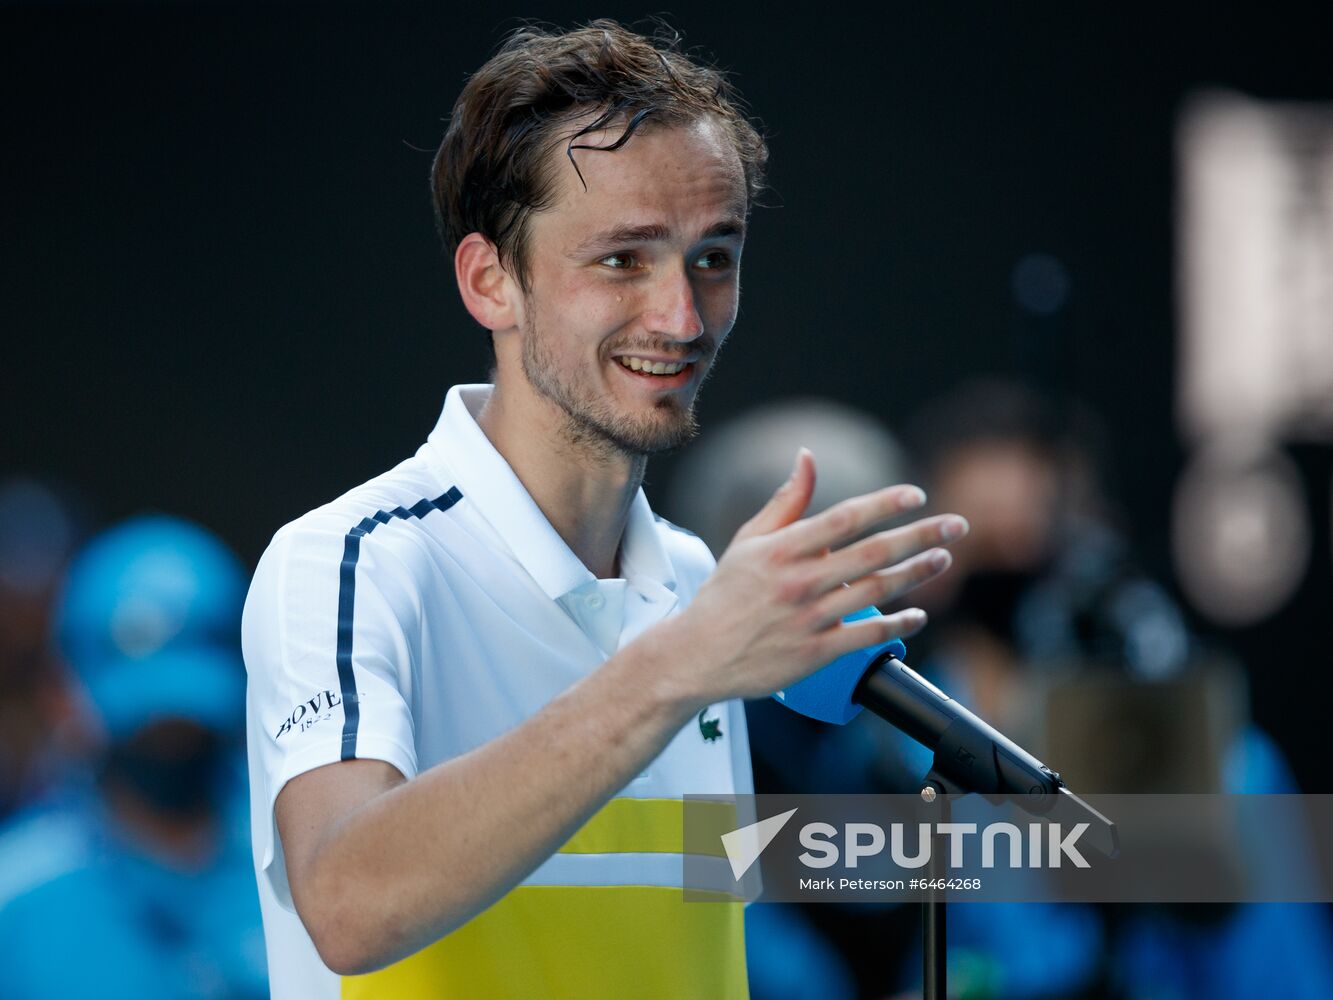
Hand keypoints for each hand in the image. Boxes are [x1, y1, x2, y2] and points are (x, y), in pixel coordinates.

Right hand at [665, 448, 966, 703]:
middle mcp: (798, 581)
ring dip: (916, 574)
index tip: (917, 495)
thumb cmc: (725, 594)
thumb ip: (786, 501)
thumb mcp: (748, 541)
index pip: (844, 518)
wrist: (697, 655)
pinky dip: (898, 625)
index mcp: (782, 548)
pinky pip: (866, 636)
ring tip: (943, 559)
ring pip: (876, 591)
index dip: (885, 503)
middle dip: (921, 536)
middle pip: (872, 552)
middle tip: (956, 526)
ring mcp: (808, 618)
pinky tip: (918, 614)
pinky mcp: (814, 653)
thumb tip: (808, 457)